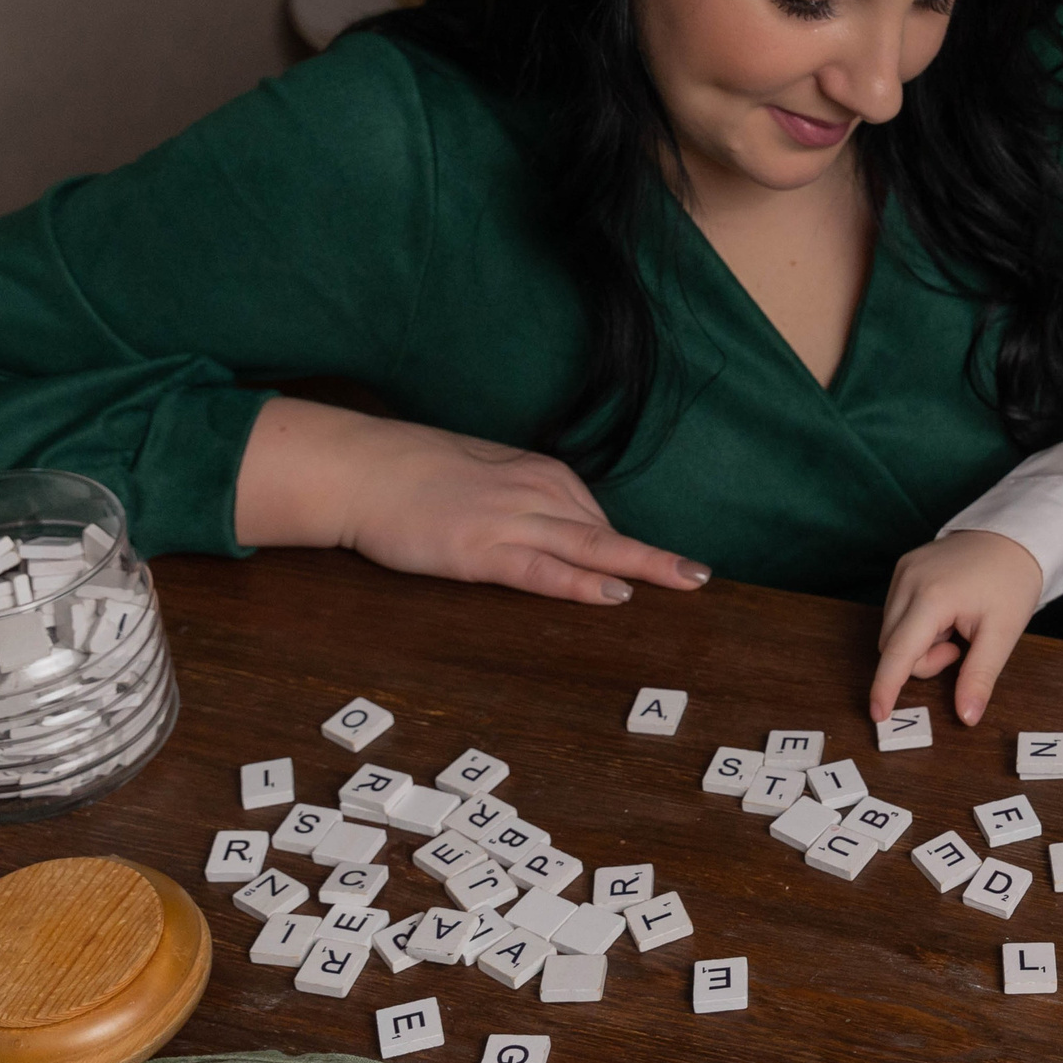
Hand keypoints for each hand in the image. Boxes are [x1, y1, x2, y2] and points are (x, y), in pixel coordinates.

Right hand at [236, 398, 708, 604]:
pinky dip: (582, 582)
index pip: (594, 517)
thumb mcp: (484, 476)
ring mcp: (510, 521)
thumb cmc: (415, 473)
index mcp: (538, 473)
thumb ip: (523, 498)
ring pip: (591, 547)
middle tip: (701, 578)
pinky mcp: (482, 550)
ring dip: (642, 566)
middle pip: (608, 529)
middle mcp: (534, 492)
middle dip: (657, 556)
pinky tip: (615, 593)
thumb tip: (552, 525)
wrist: (361, 468)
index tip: (660, 570)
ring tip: (687, 584)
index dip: (625, 548)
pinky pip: (543, 571)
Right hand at [869, 530, 1043, 727]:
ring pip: (892, 631)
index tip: (877, 715)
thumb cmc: (1012, 582)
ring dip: (919, 643)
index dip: (886, 687)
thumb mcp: (1003, 635)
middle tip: (959, 649)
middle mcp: (908, 580)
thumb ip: (979, 677)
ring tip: (955, 627)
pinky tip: (945, 613)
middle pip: (892, 647)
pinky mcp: (904, 566)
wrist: (1016, 537)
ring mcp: (903, 570)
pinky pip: (896, 611)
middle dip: (922, 661)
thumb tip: (966, 716)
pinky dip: (917, 624)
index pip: (898, 653)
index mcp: (932, 597)